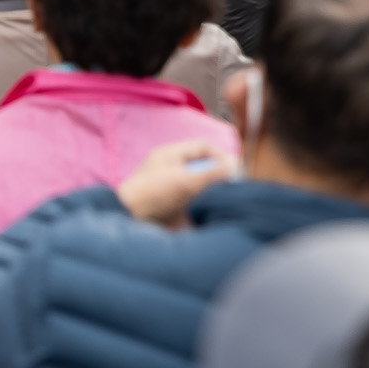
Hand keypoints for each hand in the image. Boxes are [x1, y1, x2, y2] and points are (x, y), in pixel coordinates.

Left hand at [115, 139, 233, 226]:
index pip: (201, 147)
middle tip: (235, 186)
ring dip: (214, 191)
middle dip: (220, 175)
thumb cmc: (154, 194)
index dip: (220, 156)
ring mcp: (172, 187)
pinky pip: (195, 201)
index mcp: (170, 155)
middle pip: (203, 166)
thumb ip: (211, 173)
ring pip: (201, 185)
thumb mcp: (186, 181)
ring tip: (228, 199)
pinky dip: (206, 205)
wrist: (131, 220)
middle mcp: (171, 168)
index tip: (236, 170)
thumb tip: (235, 165)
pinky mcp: (173, 206)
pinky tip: (215, 211)